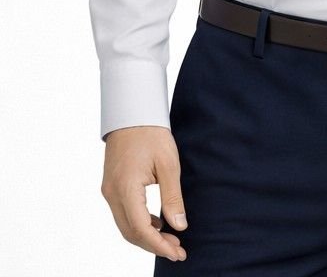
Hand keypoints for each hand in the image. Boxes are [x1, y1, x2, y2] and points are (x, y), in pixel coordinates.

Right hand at [101, 125, 187, 261]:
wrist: (132, 113)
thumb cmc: (151, 134)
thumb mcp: (168, 164)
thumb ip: (172, 197)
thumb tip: (179, 226)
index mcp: (125, 188)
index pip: (140, 229)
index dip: (159, 245)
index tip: (178, 252)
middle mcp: (112, 193)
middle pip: (130, 232)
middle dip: (154, 245)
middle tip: (178, 249)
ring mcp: (109, 191)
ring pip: (125, 225)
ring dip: (147, 236)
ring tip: (171, 239)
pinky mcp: (111, 186)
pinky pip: (123, 213)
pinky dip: (140, 223)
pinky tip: (158, 223)